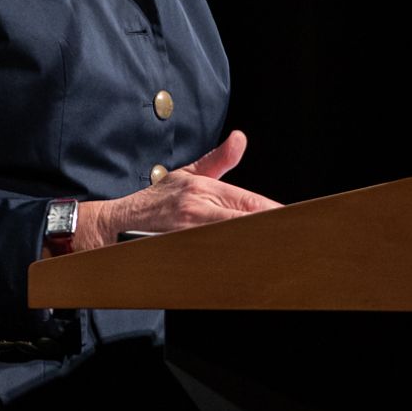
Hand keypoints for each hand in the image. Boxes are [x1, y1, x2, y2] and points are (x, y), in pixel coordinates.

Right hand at [68, 130, 280, 252]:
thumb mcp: (185, 175)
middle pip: (247, 222)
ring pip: (233, 243)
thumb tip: (241, 139)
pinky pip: (213, 262)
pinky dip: (231, 266)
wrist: (114, 227)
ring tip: (277, 259)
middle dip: (271, 232)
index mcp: (201, 189)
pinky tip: (245, 272)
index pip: (250, 202)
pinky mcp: (179, 256)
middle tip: (294, 243)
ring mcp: (187, 235)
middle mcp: (196, 210)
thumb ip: (217, 160)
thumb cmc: (153, 203)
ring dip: (254, 249)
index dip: (275, 213)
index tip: (297, 221)